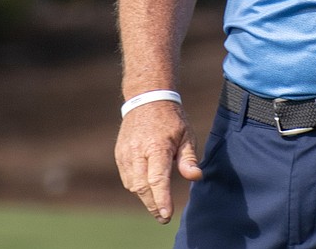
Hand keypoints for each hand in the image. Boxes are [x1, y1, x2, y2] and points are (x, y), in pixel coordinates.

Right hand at [114, 99, 202, 222]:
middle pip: (142, 187)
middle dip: (153, 204)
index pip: (157, 179)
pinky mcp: (120, 155)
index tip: (166, 215)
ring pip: (133, 185)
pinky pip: (127, 178)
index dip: (161, 199)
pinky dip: (137, 186)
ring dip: (145, 197)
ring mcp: (126, 153)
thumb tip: (196, 177)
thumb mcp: (186, 134)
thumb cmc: (171, 118)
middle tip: (163, 216)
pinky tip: (148, 187)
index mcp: (157, 146)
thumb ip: (189, 158)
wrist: (147, 98)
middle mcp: (137, 151)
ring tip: (158, 202)